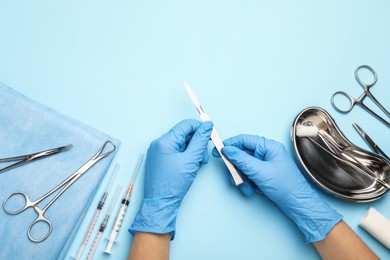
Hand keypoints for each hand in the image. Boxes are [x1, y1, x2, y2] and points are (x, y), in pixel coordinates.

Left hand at [130, 119, 212, 238]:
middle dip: (196, 143)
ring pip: (180, 144)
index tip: (209, 133)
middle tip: (203, 156)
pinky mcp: (159, 159)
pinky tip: (189, 166)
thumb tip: (207, 126)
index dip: (200, 128)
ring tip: (197, 163)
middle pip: (183, 134)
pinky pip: (175, 151)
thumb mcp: (191, 159)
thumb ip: (200, 140)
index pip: (185, 125)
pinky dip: (185, 156)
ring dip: (192, 150)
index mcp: (164, 141)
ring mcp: (158, 152)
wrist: (161, 202)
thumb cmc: (172, 184)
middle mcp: (159, 144)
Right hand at [213, 134, 341, 242]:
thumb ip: (241, 159)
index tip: (218, 151)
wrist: (297, 205)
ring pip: (243, 167)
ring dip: (242, 178)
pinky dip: (247, 184)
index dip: (230, 145)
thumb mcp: (260, 171)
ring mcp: (264, 164)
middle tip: (234, 175)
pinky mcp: (263, 175)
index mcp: (269, 147)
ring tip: (247, 186)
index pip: (244, 140)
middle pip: (241, 155)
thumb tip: (227, 150)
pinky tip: (252, 190)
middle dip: (237, 168)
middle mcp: (266, 153)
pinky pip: (248, 175)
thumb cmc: (286, 186)